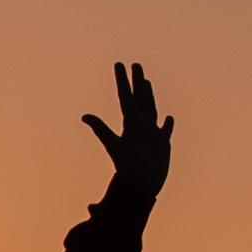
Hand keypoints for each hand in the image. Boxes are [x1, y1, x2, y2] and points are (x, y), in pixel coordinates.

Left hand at [79, 59, 170, 197]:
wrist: (141, 186)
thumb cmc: (128, 168)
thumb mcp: (114, 145)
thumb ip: (100, 129)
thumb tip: (83, 116)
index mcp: (130, 123)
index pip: (125, 97)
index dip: (122, 81)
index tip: (119, 64)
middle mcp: (140, 126)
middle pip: (139, 98)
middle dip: (137, 81)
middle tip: (135, 64)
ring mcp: (151, 134)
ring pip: (150, 109)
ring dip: (149, 95)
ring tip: (146, 82)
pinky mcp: (161, 145)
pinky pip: (165, 131)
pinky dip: (167, 124)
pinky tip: (168, 117)